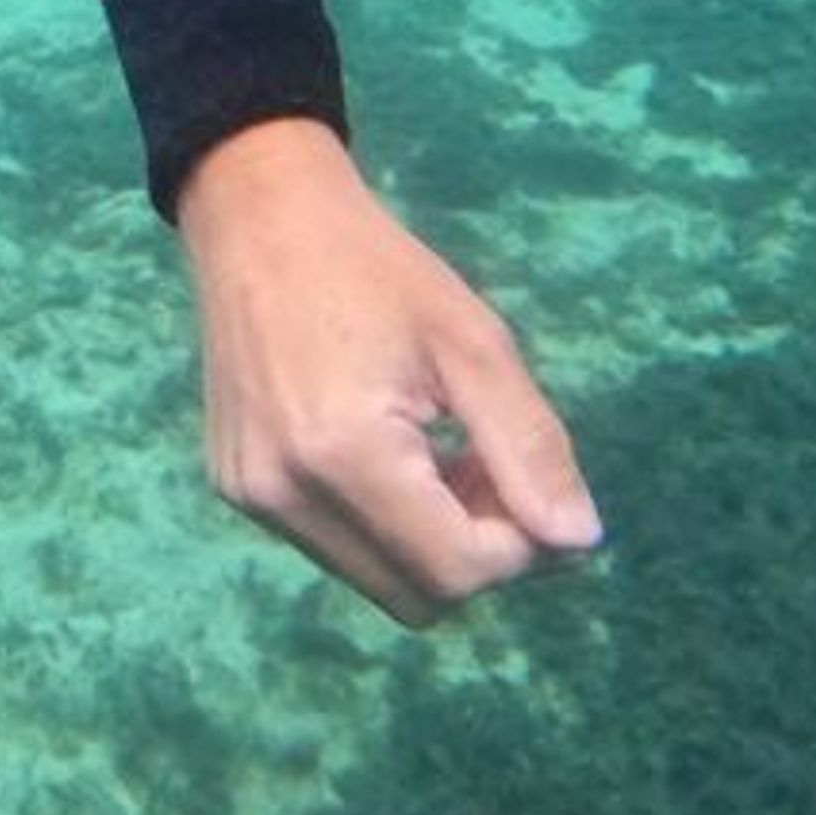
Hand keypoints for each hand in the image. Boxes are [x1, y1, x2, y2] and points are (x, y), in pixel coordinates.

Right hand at [173, 117, 601, 623]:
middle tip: (492, 469)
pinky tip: (393, 455)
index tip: (534, 482)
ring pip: (378, 582)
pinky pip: (336, 548)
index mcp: (342, 452)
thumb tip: (579, 544)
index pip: (457, 570)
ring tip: (443, 455)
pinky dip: (384, 526)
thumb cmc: (376, 267)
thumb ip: (530, 446)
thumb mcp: (472, 342)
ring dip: (432, 544)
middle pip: (418, 598)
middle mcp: (283, 493)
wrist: (258, 216)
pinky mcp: (236, 489)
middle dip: (478, 554)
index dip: (521, 548)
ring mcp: (251, 497)